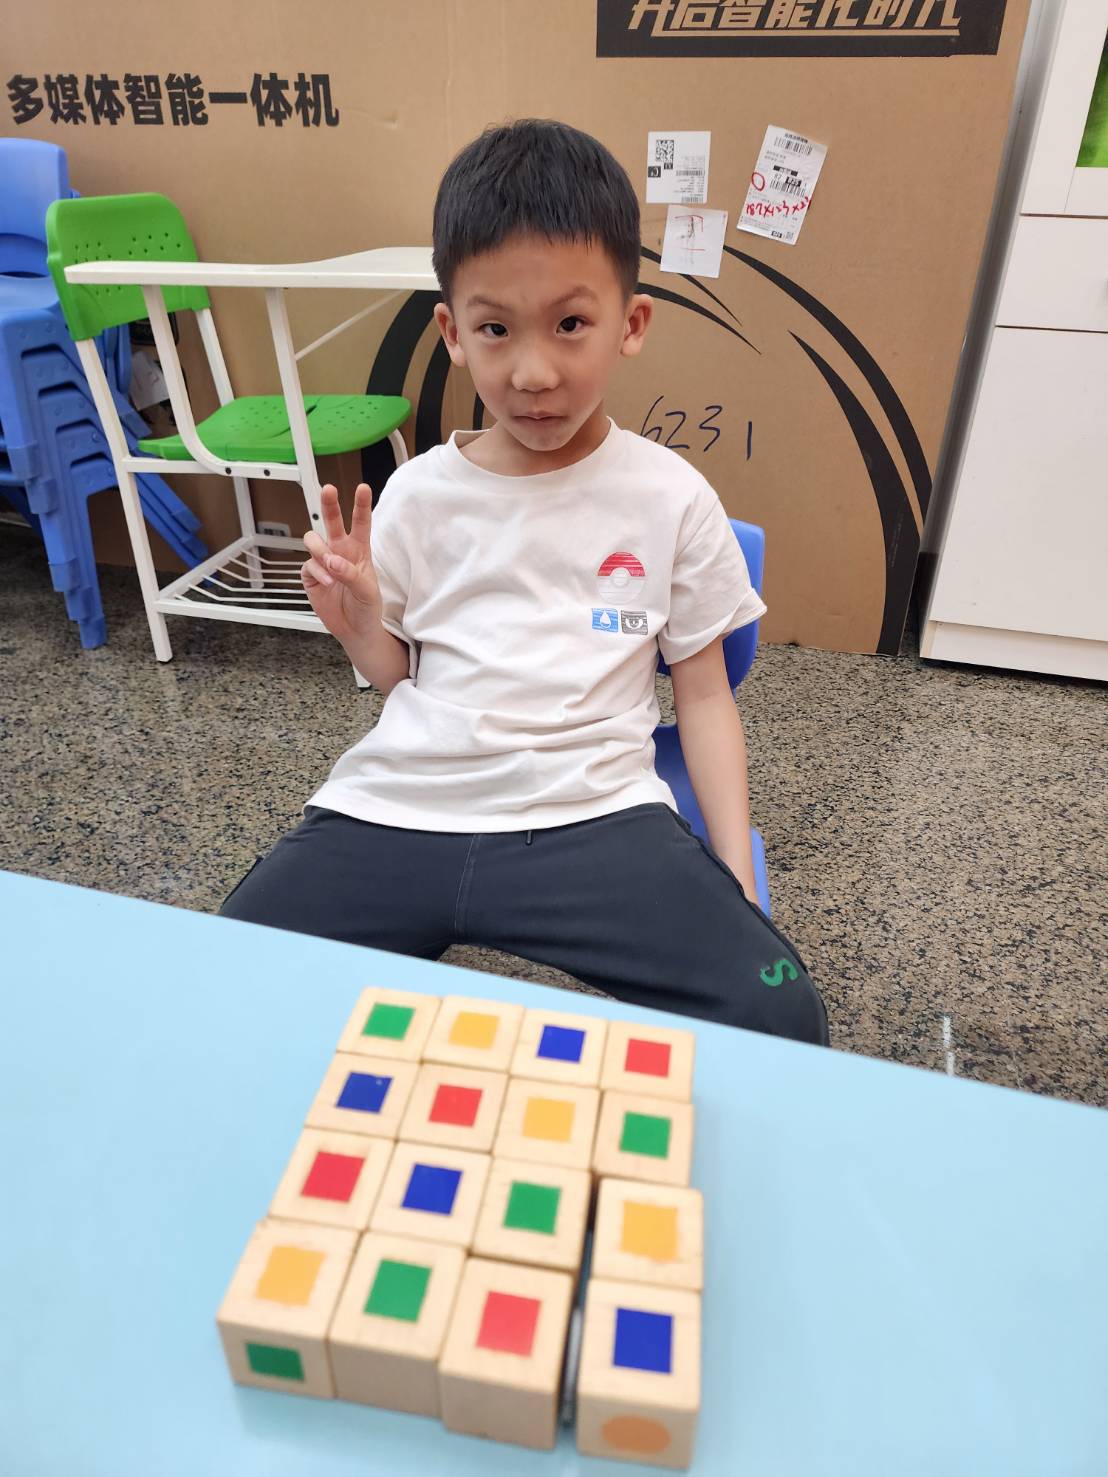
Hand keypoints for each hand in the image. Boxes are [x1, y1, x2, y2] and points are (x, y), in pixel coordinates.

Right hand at [301, 483, 381, 644]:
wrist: (355, 630)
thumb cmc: (367, 607)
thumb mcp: (367, 591)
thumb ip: (351, 574)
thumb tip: (332, 561)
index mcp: (360, 550)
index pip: (361, 523)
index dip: (361, 505)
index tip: (363, 487)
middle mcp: (341, 551)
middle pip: (332, 522)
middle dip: (329, 504)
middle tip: (328, 489)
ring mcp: (324, 562)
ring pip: (313, 540)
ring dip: (320, 548)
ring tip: (331, 564)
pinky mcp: (311, 575)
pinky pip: (308, 565)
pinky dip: (317, 572)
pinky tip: (328, 582)